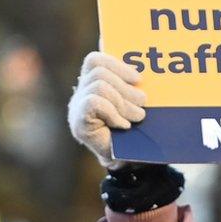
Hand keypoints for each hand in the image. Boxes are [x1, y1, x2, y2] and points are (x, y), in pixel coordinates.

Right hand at [68, 52, 145, 167]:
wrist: (127, 161)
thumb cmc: (134, 128)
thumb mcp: (135, 100)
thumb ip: (132, 82)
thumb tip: (136, 61)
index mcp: (93, 83)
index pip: (95, 60)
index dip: (116, 64)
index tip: (138, 78)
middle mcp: (81, 93)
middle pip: (99, 71)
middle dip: (125, 86)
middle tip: (143, 102)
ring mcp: (77, 108)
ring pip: (99, 86)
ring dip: (123, 102)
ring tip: (138, 116)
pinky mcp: (78, 123)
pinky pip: (94, 102)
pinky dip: (113, 113)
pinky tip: (123, 125)